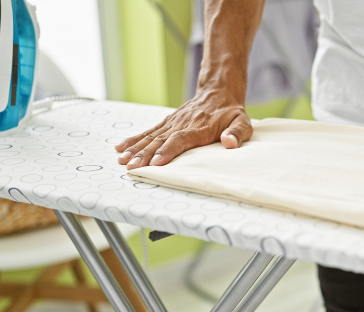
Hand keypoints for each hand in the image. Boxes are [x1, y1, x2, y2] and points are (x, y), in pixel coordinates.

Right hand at [116, 94, 251, 168]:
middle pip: (161, 140)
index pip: (181, 139)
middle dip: (145, 155)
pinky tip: (120, 148)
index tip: (156, 162)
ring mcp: (172, 123)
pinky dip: (134, 140)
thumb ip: (237, 133)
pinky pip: (148, 132)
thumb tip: (230, 143)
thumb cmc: (231, 112)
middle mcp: (182, 124)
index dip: (168, 150)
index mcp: (200, 128)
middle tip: (132, 167)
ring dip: (136, 149)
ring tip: (122, 160)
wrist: (219, 92)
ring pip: (151, 137)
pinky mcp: (167, 123)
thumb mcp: (242, 122)